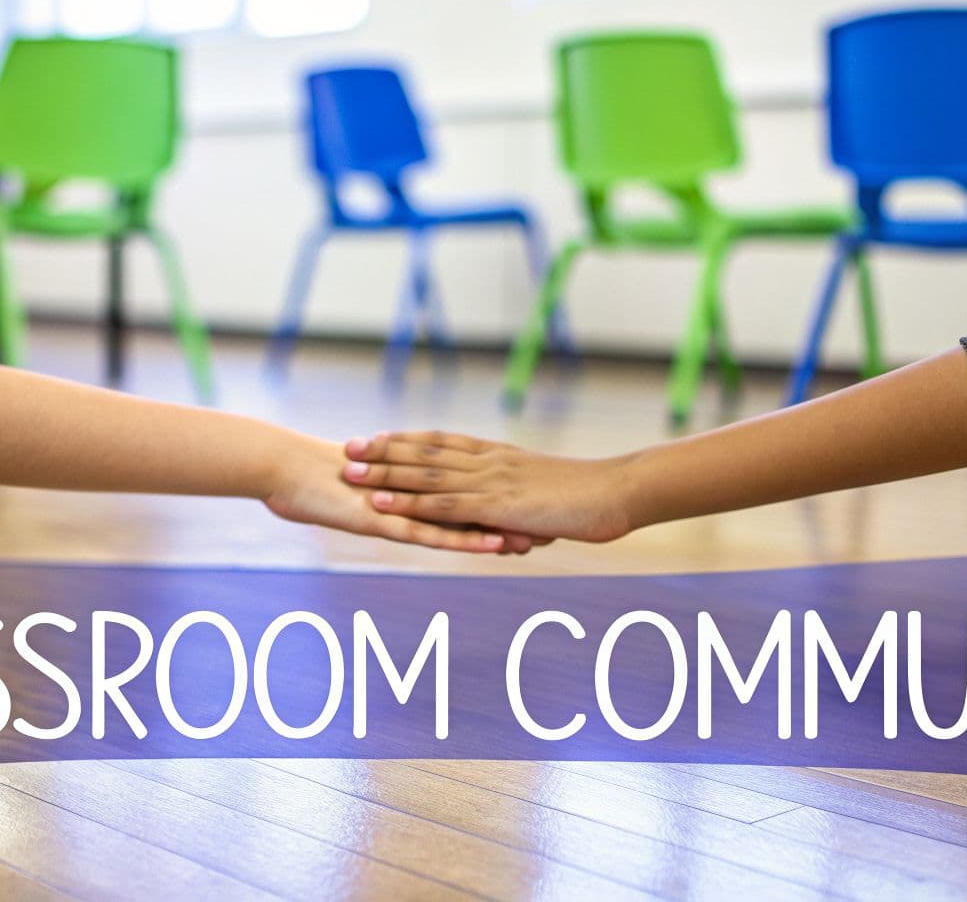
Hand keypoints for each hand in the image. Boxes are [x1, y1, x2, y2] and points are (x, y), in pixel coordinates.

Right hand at [263, 434, 544, 553]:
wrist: (279, 468)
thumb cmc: (311, 481)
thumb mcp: (354, 492)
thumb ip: (380, 496)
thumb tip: (394, 499)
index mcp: (411, 481)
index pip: (466, 489)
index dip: (502, 497)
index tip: (538, 505)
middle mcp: (414, 488)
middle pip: (475, 501)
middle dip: (514, 513)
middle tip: (556, 521)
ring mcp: (402, 502)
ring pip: (462, 517)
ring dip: (500, 528)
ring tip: (538, 539)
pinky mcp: (386, 518)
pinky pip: (433, 532)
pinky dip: (464, 538)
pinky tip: (492, 544)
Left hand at [341, 431, 634, 543]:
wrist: (618, 491)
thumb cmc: (592, 497)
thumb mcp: (548, 501)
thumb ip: (521, 510)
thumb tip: (509, 529)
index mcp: (501, 457)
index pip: (445, 443)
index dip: (410, 440)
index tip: (379, 437)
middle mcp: (490, 462)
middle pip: (426, 452)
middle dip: (385, 450)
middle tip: (349, 446)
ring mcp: (491, 482)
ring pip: (427, 473)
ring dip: (386, 472)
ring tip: (352, 470)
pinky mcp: (497, 505)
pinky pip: (445, 502)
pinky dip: (410, 500)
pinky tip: (384, 502)